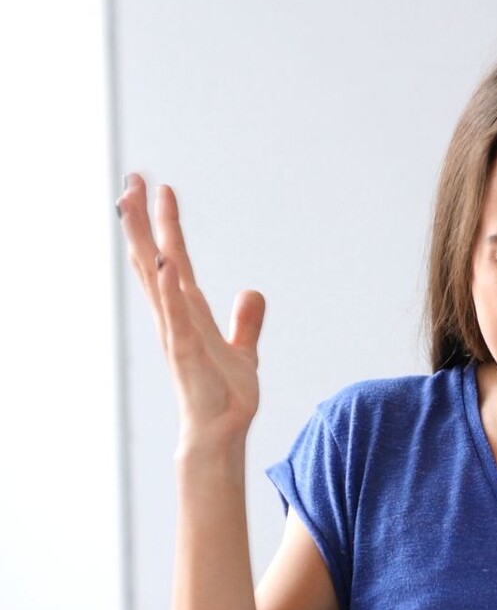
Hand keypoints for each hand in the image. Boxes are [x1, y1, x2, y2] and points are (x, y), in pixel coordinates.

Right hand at [117, 175, 265, 452]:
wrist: (221, 431)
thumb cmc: (225, 394)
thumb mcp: (244, 350)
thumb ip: (246, 321)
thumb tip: (251, 291)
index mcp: (188, 311)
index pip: (173, 258)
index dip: (165, 224)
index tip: (159, 188)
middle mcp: (175, 317)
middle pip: (153, 258)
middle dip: (141, 220)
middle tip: (131, 178)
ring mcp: (177, 333)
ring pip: (155, 279)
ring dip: (145, 240)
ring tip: (132, 204)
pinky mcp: (186, 353)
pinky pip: (177, 317)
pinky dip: (172, 291)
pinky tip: (168, 264)